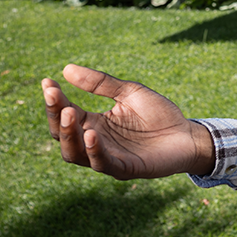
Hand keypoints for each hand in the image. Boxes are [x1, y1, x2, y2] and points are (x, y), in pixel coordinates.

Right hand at [42, 64, 214, 179]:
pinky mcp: (124, 168)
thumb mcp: (130, 92)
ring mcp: (108, 157)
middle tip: (56, 97)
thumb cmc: (160, 115)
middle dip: (56, 116)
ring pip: (74, 154)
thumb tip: (66, 68)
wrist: (188, 134)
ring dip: (69, 135)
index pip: (65, 113)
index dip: (54, 100)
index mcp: (94, 123)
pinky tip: (91, 134)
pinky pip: (102, 163)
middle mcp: (95, 142)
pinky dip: (93, 150)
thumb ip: (101, 84)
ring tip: (70, 113)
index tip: (48, 82)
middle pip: (63, 135)